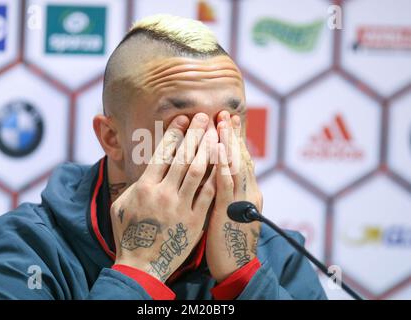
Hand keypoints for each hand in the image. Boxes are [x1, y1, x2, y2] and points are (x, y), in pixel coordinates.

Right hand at [110, 113, 217, 281]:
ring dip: (207, 149)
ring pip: (198, 171)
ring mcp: (180, 207)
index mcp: (144, 187)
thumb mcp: (122, 204)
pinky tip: (222, 162)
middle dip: (194, 134)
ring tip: (214, 133)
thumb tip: (147, 168)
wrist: (141, 265)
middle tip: (203, 117)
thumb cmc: (128, 233)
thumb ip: (136, 184)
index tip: (183, 119)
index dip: (174, 133)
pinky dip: (215, 176)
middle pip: (182, 157)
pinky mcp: (194, 220)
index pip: (163, 153)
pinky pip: (208, 194)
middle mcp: (163, 193)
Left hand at [206, 110, 262, 282]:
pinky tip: (217, 150)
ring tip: (221, 122)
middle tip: (224, 113)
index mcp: (248, 193)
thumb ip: (227, 193)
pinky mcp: (230, 211)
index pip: (242, 160)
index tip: (226, 122)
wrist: (236, 267)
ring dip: (228, 142)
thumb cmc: (229, 241)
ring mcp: (241, 201)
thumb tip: (216, 176)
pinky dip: (223, 165)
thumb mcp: (231, 213)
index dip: (234, 140)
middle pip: (241, 157)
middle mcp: (248, 193)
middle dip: (231, 135)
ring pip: (236, 165)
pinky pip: (226, 184)